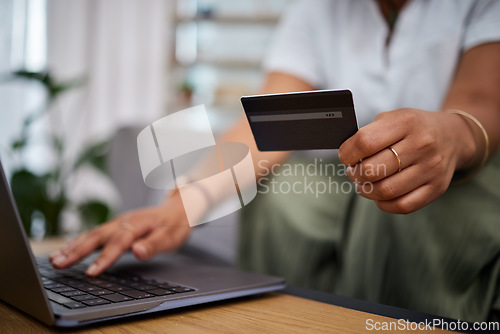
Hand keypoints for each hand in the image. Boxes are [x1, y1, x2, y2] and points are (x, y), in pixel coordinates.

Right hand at [50, 191, 190, 275]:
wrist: (177, 208)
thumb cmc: (174, 225)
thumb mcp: (171, 237)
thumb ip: (154, 245)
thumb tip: (138, 251)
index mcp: (137, 224)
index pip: (118, 243)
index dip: (104, 258)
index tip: (91, 273)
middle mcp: (123, 222)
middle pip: (97, 237)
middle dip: (77, 252)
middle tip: (59, 265)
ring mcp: (116, 223)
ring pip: (91, 234)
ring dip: (72, 247)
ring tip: (54, 260)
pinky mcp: (113, 226)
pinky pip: (92, 234)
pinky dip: (77, 243)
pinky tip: (65, 251)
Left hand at [338, 108, 476, 213]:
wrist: (452, 136)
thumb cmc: (412, 128)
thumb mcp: (393, 118)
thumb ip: (369, 133)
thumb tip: (346, 156)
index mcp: (406, 122)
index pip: (365, 142)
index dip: (347, 153)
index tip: (345, 157)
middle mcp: (421, 144)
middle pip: (373, 169)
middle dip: (355, 174)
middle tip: (354, 172)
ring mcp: (431, 168)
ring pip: (386, 191)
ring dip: (367, 190)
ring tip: (364, 184)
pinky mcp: (437, 188)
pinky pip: (403, 206)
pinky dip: (384, 204)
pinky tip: (380, 195)